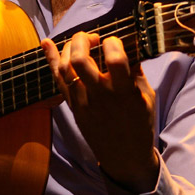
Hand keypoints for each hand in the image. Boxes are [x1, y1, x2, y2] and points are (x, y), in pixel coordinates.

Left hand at [42, 32, 158, 192]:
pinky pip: (58, 80)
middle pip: (80, 60)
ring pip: (65, 68)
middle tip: (93, 37)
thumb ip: (136, 70)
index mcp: (123, 92)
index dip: (113, 43)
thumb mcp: (147, 96)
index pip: (115, 60)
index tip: (115, 42)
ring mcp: (82, 101)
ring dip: (70, 47)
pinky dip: (51, 59)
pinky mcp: (72, 106)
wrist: (124, 157)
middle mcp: (100, 95)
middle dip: (83, 39)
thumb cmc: (140, 124)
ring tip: (81, 43)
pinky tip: (47, 43)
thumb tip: (128, 45)